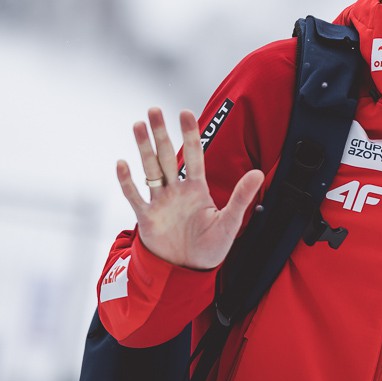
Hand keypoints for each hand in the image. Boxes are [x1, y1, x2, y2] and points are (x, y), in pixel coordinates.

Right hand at [116, 108, 263, 269]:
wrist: (189, 270)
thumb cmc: (211, 246)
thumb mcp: (230, 221)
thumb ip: (241, 196)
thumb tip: (259, 172)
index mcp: (197, 189)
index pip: (194, 155)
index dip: (190, 134)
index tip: (185, 112)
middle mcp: (177, 191)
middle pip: (167, 156)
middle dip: (161, 133)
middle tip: (153, 110)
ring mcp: (160, 202)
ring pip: (150, 170)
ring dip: (144, 148)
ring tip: (138, 125)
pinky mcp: (147, 218)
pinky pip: (135, 196)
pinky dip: (128, 181)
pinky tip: (122, 163)